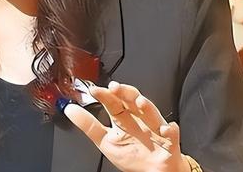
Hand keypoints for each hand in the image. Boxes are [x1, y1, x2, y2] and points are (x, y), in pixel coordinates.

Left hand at [63, 81, 189, 171]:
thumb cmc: (132, 155)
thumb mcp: (105, 140)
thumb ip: (87, 125)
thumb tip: (69, 109)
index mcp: (124, 118)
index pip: (114, 101)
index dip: (105, 94)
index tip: (94, 90)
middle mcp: (139, 119)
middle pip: (133, 100)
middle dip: (125, 92)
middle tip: (115, 87)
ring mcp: (154, 128)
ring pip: (152, 113)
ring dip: (147, 107)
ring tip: (140, 102)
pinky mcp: (169, 142)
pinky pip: (172, 134)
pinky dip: (170, 131)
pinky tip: (166, 129)